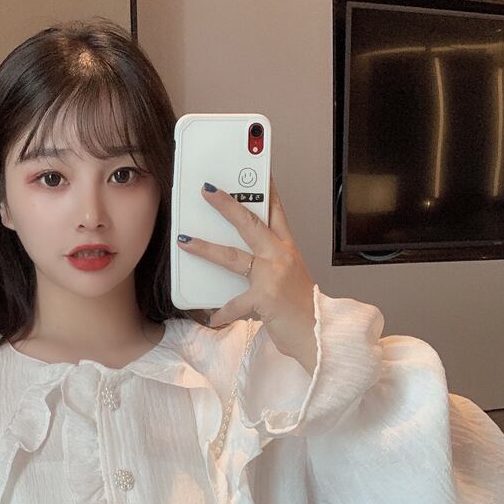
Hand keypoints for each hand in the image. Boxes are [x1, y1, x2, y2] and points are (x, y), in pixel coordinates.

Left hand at [176, 174, 317, 374]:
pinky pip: (234, 303)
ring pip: (233, 255)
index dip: (266, 189)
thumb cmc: (300, 308)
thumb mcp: (286, 278)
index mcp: (287, 249)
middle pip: (250, 222)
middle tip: (207, 190)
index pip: (276, 211)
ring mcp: (273, 275)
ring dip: (205, 247)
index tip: (256, 170)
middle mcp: (281, 256)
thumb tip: (236, 262)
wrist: (318, 334)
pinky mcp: (265, 297)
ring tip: (185, 240)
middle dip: (226, 204)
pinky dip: (222, 312)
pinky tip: (213, 318)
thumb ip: (265, 265)